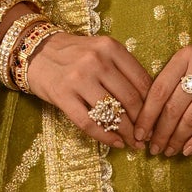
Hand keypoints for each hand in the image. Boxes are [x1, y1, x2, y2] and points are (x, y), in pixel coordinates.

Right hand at [22, 31, 151, 150]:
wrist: (35, 52)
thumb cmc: (73, 55)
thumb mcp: (100, 51)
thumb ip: (122, 69)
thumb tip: (147, 103)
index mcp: (111, 48)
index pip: (142, 81)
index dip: (153, 104)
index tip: (156, 119)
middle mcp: (97, 61)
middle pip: (130, 99)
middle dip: (142, 123)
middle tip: (146, 136)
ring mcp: (79, 78)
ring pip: (112, 112)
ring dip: (126, 133)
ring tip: (133, 143)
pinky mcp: (63, 95)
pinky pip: (89, 122)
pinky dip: (105, 136)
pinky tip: (114, 143)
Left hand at [139, 25, 191, 156]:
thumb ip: (173, 79)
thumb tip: (150, 114)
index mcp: (185, 56)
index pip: (159, 90)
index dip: (146, 115)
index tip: (138, 133)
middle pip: (174, 107)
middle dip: (160, 132)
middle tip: (153, 148)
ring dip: (177, 139)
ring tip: (168, 151)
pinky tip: (188, 150)